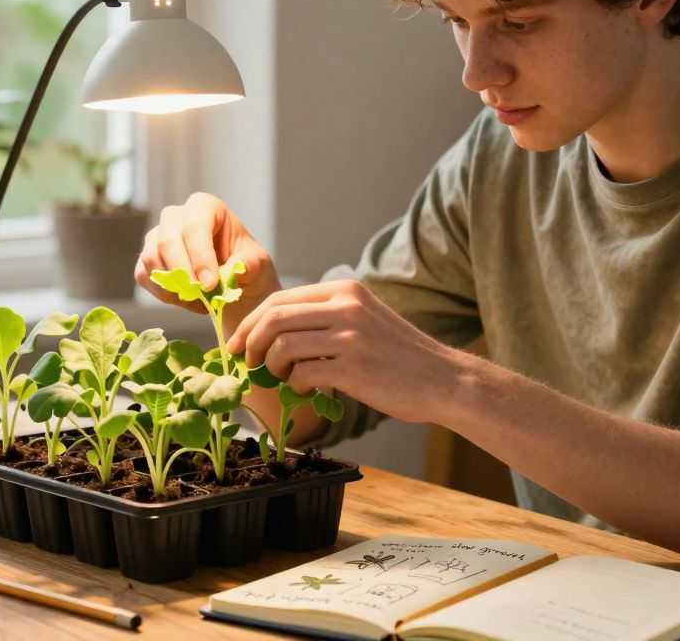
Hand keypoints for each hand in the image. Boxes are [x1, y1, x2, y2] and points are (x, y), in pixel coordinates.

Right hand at [135, 192, 281, 321]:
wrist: (235, 284)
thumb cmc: (246, 266)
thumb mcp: (258, 265)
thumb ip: (250, 264)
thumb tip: (233, 269)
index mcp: (205, 207)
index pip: (195, 226)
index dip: (200, 257)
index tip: (210, 285)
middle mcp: (176, 216)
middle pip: (167, 240)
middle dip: (183, 273)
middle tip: (201, 296)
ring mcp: (157, 236)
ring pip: (152, 258)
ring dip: (174, 285)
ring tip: (200, 300)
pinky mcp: (147, 259)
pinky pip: (144, 275)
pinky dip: (164, 294)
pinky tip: (188, 300)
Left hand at [224, 279, 472, 424]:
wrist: (442, 380)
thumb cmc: (398, 355)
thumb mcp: (364, 318)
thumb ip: (325, 316)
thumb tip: (272, 330)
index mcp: (345, 290)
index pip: (280, 299)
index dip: (250, 323)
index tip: (237, 343)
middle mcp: (346, 307)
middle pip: (274, 318)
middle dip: (250, 343)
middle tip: (246, 363)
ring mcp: (350, 337)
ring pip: (282, 346)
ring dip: (271, 366)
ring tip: (280, 378)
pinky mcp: (353, 368)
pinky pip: (302, 374)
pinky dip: (294, 385)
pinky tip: (305, 389)